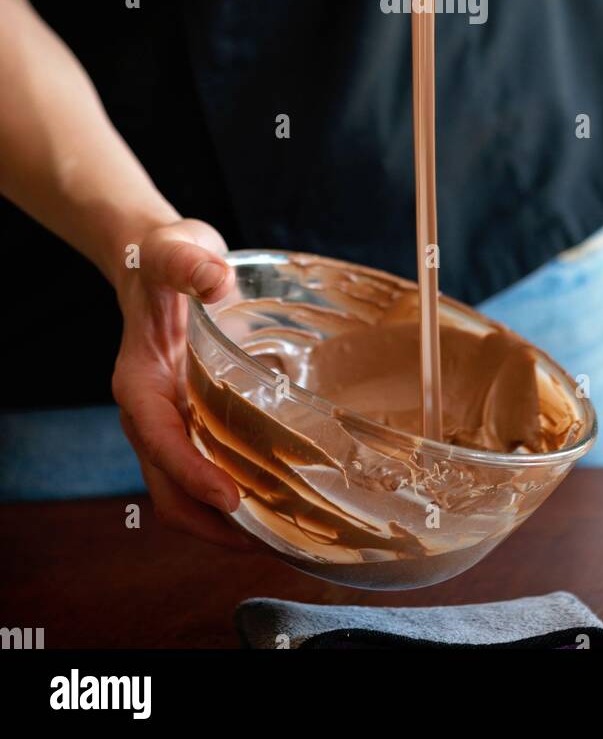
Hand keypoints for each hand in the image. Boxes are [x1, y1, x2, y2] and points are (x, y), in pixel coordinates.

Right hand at [111, 217, 255, 550]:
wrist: (158, 262)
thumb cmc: (165, 257)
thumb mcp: (176, 249)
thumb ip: (192, 263)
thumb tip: (217, 281)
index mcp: (138, 382)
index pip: (159, 440)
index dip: (191, 474)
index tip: (230, 497)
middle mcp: (150, 414)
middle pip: (167, 489)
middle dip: (210, 522)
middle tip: (264, 540)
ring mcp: (170, 423)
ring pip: (184, 493)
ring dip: (223, 522)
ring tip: (278, 537)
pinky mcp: (192, 422)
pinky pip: (206, 474)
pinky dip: (234, 498)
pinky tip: (276, 502)